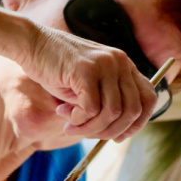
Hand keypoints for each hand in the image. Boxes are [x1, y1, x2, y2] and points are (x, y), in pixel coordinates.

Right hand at [21, 22, 155, 140]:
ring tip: (70, 125)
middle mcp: (120, 62)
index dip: (137, 123)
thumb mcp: (87, 87)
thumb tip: (116, 134)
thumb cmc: (56, 68)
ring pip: (112, 113)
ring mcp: (105, 64)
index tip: (117, 137)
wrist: (32, 43)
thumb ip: (104, 103)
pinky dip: (77, 119)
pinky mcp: (86, 69)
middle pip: (132, 110)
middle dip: (109, 131)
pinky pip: (91, 108)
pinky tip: (63, 113)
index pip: (148, 98)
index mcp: (124, 65)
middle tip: (86, 133)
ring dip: (89, 128)